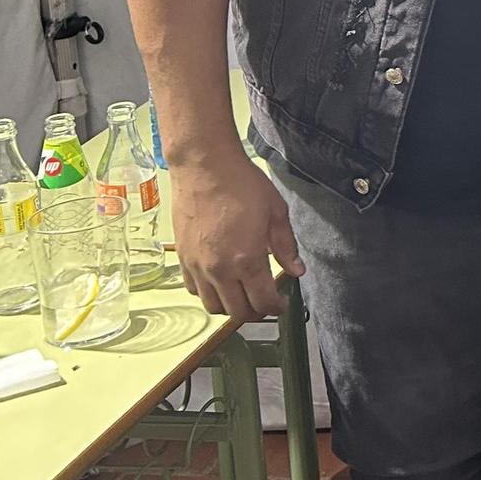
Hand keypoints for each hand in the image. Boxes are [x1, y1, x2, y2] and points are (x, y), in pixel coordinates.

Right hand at [171, 152, 303, 323]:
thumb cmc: (243, 184)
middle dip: (256, 312)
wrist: (204, 167)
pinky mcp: (182, 259)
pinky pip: (194, 290)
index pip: (263, 302)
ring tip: (244, 295)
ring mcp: (198, 266)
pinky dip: (209, 294)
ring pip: (213, 307)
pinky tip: (221, 282)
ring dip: (231, 307)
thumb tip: (297, 270)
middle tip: (266, 302)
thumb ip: (286, 246)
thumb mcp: (276, 212)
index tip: (282, 304)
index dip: (276, 309)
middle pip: (237, 312)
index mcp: (247, 260)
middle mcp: (219, 270)